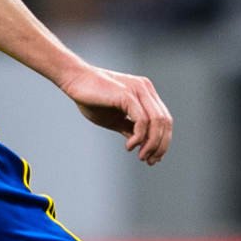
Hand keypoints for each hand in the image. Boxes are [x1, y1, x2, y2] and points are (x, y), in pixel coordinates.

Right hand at [57, 62, 172, 164]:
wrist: (74, 80)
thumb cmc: (92, 98)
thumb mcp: (115, 119)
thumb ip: (130, 129)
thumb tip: (142, 145)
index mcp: (146, 93)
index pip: (164, 120)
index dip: (163, 141)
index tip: (154, 158)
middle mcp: (146, 90)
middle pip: (165, 122)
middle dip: (160, 145)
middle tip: (150, 161)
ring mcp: (138, 90)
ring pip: (157, 122)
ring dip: (152, 144)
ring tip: (141, 156)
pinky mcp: (127, 95)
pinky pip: (142, 120)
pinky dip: (140, 137)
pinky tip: (130, 146)